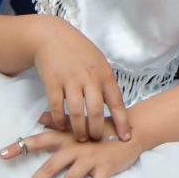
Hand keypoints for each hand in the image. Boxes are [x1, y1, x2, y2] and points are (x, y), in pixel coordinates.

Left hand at [1, 123, 140, 177]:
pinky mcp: (106, 168)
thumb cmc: (103, 129)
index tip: (1, 155)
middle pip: (50, 168)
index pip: (39, 141)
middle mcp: (76, 147)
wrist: (133, 130)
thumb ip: (58, 122)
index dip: (19, 148)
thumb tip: (38, 118)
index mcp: (67, 137)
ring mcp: (92, 159)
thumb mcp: (80, 124)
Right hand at [27, 16, 131, 143]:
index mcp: (104, 74)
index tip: (126, 137)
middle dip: (97, 130)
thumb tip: (113, 105)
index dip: (122, 122)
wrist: (52, 37)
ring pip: (76, 112)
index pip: (117, 102)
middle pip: (95, 111)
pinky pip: (56, 107)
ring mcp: (70, 80)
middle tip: (97, 140)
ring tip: (81, 137)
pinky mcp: (52, 82)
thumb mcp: (99, 62)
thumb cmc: (79, 51)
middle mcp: (89, 78)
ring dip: (78, 129)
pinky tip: (61, 126)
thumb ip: (105, 83)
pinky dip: (59, 120)